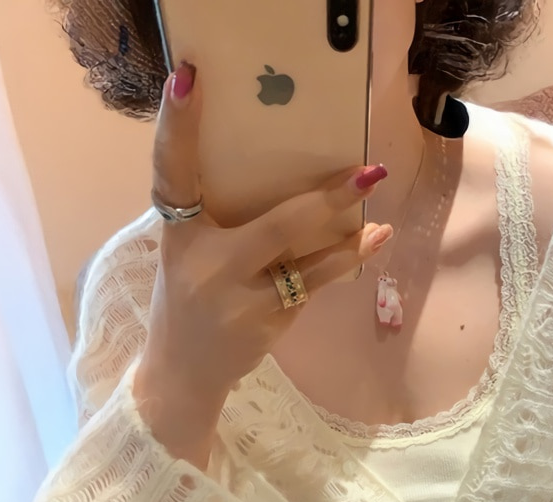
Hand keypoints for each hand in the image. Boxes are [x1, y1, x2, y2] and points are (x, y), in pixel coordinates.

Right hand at [138, 62, 392, 407]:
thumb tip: (290, 176)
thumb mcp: (190, 252)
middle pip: (274, 224)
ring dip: (349, 238)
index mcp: (178, 232)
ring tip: (380, 217)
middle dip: (325, 200)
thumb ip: (222, 219)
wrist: (183, 372)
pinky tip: (371, 242)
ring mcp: (238, 296)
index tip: (187, 79)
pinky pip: (312, 285)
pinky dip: (344, 262)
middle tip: (366, 171)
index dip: (176, 126)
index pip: (171, 169)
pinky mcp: (264, 322)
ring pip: (304, 260)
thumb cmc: (190, 298)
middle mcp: (205, 262)